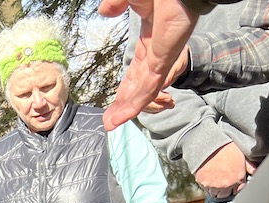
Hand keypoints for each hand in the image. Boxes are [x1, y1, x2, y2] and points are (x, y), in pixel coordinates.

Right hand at [101, 0, 198, 129]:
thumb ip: (117, 3)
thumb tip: (104, 11)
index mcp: (152, 38)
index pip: (136, 69)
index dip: (125, 86)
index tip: (116, 99)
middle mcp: (157, 52)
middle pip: (137, 85)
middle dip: (123, 103)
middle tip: (110, 120)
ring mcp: (162, 59)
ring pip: (142, 91)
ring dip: (126, 109)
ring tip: (111, 124)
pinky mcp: (164, 61)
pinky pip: (149, 88)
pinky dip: (136, 104)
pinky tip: (123, 116)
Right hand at [195, 142, 248, 198]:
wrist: (210, 142)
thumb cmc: (227, 147)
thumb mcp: (242, 155)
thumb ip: (249, 166)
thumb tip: (256, 172)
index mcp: (238, 179)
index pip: (236, 192)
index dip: (234, 187)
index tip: (231, 182)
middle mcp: (227, 184)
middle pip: (224, 195)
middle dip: (224, 189)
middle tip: (222, 179)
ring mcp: (214, 184)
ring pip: (214, 194)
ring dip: (215, 188)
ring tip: (215, 178)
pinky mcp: (203, 182)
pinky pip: (205, 188)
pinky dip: (206, 184)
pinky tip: (208, 175)